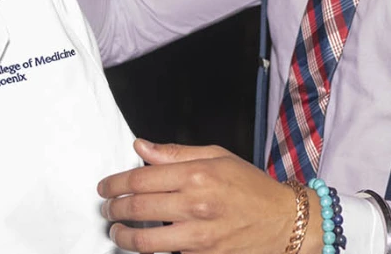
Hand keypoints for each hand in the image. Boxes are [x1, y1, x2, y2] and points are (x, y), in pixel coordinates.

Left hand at [98, 140, 320, 253]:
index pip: (141, 179)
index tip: (105, 187)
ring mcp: (198, 237)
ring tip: (116, 230)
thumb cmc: (252, 188)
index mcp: (198, 174)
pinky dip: (149, 250)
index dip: (115, 183)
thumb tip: (142, 147)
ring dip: (122, 235)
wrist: (284, 222)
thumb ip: (176, 153)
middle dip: (113, 208)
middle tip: (106, 207)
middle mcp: (195, 205)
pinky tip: (144, 243)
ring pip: (144, 241)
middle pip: (137, 208)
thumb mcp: (218, 157)